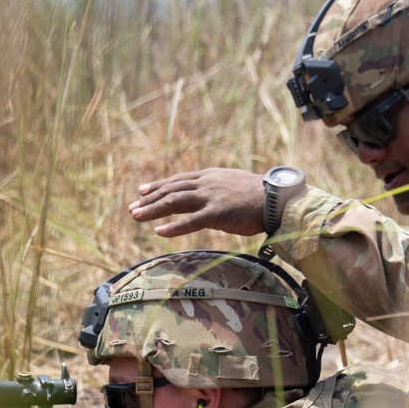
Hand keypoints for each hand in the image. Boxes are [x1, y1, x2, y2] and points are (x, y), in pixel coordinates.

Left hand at [128, 168, 264, 237]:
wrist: (275, 199)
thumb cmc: (258, 196)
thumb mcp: (233, 186)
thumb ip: (217, 191)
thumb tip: (208, 201)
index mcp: (210, 176)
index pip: (178, 180)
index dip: (159, 186)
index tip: (143, 191)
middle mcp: (206, 183)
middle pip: (171, 189)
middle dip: (150, 199)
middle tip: (132, 208)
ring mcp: (211, 197)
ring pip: (175, 202)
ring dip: (154, 210)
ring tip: (136, 217)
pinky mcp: (217, 213)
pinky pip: (191, 221)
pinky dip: (174, 226)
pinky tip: (159, 231)